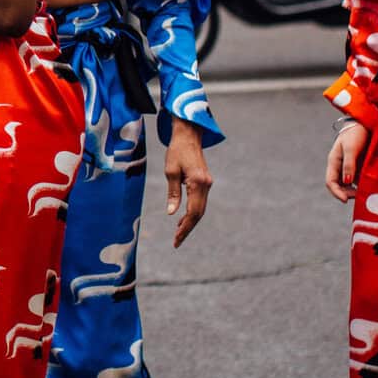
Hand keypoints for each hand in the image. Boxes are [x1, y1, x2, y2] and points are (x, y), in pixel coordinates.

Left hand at [164, 122, 212, 247]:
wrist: (188, 136)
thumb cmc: (177, 151)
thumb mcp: (170, 171)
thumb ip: (173, 193)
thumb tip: (172, 213)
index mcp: (198, 183)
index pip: (193, 212)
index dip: (185, 227)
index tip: (176, 239)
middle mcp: (206, 185)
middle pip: (199, 213)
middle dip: (188, 228)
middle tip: (176, 241)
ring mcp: (207, 184)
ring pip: (200, 209)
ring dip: (190, 221)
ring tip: (178, 233)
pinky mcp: (204, 182)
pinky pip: (200, 202)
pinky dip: (192, 212)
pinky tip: (183, 218)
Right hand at [325, 122, 368, 202]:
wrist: (365, 123)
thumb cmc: (356, 134)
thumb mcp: (351, 148)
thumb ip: (349, 165)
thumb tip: (347, 182)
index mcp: (334, 162)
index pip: (330, 182)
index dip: (336, 193)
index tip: (346, 200)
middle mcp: (340, 166)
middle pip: (338, 186)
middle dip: (346, 194)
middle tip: (359, 196)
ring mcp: (349, 167)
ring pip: (348, 185)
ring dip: (354, 191)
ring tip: (365, 192)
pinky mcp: (358, 166)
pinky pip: (358, 180)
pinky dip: (362, 185)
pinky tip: (370, 186)